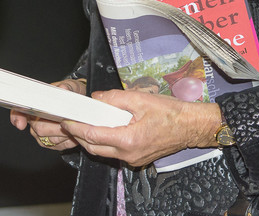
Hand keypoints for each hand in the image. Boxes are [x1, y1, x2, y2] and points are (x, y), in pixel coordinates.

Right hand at [10, 79, 84, 150]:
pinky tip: (74, 132)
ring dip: (65, 133)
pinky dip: (69, 140)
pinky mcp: (52, 143)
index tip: (21, 123)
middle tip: (68, 120)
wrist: (81, 104)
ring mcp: (42, 133)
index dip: (17, 117)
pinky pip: (59, 146)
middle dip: (55, 126)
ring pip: (51, 139)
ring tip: (74, 125)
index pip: (18, 110)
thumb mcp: (71, 86)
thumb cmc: (72, 93)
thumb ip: (66, 87)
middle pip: (39, 128)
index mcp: (36, 104)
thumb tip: (63, 88)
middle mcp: (36, 120)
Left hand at [59, 90, 220, 167]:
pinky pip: (115, 153)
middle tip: (72, 122)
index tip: (67, 120)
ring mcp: (133, 159)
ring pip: (103, 152)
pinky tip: (105, 130)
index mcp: (128, 140)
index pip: (92, 135)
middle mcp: (128, 154)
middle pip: (94, 147)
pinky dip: (105, 143)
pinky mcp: (137, 159)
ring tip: (86, 124)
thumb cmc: (170, 113)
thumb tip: (97, 98)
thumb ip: (114, 98)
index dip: (76, 127)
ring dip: (92, 140)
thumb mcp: (140, 98)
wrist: (191, 126)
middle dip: (80, 135)